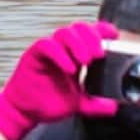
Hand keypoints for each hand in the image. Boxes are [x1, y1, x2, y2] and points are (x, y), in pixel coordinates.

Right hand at [0, 21, 116, 139]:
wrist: (25, 111)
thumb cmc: (49, 101)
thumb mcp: (79, 104)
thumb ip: (96, 104)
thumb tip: (113, 107)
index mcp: (75, 54)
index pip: (90, 33)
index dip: (102, 30)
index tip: (114, 35)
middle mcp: (62, 48)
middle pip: (78, 28)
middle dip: (92, 37)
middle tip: (99, 55)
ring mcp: (48, 49)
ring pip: (64, 33)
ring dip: (78, 44)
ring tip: (86, 61)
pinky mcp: (34, 54)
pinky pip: (47, 45)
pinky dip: (60, 54)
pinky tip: (69, 68)